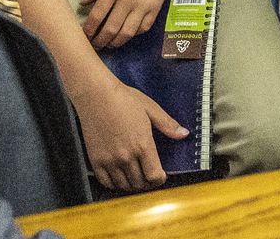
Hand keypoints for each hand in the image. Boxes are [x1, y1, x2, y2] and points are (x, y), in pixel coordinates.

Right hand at [72, 76, 186, 190]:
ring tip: (136, 178)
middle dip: (148, 183)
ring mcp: (109, 160)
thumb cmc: (123, 99)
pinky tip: (119, 178)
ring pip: (124, 185)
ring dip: (132, 185)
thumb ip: (167, 124)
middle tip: (149, 177)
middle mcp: (126, 156)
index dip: (160, 179)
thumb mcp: (150, 108)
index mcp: (142, 144)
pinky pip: (106, 182)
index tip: (161, 176)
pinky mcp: (96, 160)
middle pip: (140, 183)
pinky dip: (114, 184)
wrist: (96, 95)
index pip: (154, 176)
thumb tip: (184, 134)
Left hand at [80, 0, 182, 47]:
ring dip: (115, 42)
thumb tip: (84, 3)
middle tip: (94, 45)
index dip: (89, 29)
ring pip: (127, 33)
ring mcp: (143, 6)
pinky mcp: (155, 9)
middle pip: (111, 28)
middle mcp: (128, 0)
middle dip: (100, 40)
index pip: (97, 15)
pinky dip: (132, 35)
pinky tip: (126, 34)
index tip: (85, 35)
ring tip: (109, 44)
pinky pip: (142, 28)